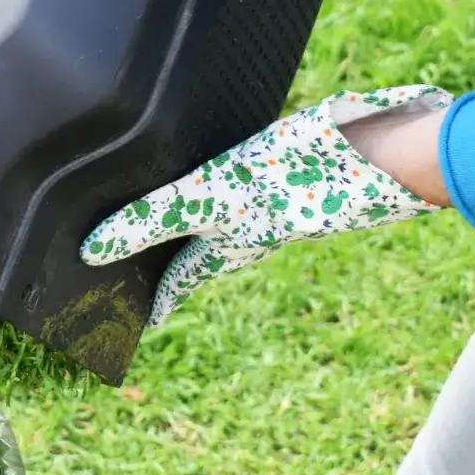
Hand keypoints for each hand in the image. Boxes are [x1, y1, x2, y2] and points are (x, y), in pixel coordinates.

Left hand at [81, 86, 453, 325]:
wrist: (383, 154)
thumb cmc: (296, 181)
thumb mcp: (208, 198)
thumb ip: (150, 219)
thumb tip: (91, 250)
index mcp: (229, 244)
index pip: (181, 280)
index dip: (157, 299)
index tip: (140, 320)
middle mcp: (252, 229)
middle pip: (203, 253)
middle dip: (174, 261)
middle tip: (146, 267)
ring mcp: (277, 203)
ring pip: (229, 222)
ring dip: (203, 225)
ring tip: (182, 221)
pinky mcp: (298, 171)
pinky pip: (252, 187)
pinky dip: (233, 186)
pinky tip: (237, 168)